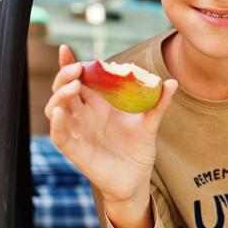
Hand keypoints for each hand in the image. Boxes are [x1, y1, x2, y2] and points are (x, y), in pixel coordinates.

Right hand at [45, 44, 177, 205]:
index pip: (78, 79)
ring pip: (55, 109)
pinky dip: (56, 123)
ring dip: (59, 95)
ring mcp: (76, 131)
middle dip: (65, 75)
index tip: (66, 48)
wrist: (136, 179)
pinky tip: (60, 113)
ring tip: (73, 86)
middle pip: (63, 89)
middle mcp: (83, 115)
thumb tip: (171, 81)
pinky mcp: (74, 150)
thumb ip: (158, 103)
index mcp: (97, 103)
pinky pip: (59, 135)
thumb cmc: (138, 149)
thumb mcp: (150, 123)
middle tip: (77, 69)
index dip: (69, 64)